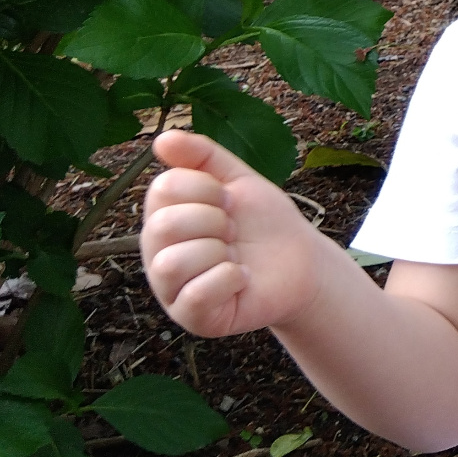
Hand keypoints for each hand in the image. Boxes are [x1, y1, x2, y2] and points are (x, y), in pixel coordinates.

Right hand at [141, 130, 330, 337]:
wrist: (300, 260)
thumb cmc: (262, 220)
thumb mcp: (237, 179)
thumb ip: (202, 155)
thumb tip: (162, 139)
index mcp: (162, 217)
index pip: (164, 188)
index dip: (209, 189)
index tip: (231, 201)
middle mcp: (157, 254)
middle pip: (164, 225)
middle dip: (215, 220)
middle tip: (234, 230)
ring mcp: (171, 290)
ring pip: (173, 263)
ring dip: (219, 251)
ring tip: (234, 254)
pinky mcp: (193, 318)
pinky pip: (197, 295)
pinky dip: (229, 278)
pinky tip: (242, 276)